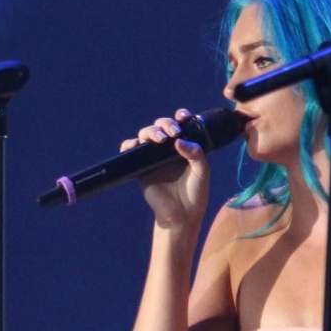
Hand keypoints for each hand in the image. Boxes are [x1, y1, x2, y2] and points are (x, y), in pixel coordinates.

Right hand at [121, 108, 211, 231]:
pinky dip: (129, 145)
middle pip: (161, 126)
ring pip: (145, 135)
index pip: (180, 124)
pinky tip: (135, 145)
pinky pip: (130, 152)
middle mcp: (167, 149)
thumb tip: (178, 140)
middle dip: (166, 124)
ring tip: (159, 139)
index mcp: (184, 145)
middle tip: (173, 133)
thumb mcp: (202, 171)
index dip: (180, 116)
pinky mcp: (140, 168)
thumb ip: (195, 153)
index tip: (183, 117)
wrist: (182, 214)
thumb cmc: (195, 193)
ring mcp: (152, 158)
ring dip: (150, 132)